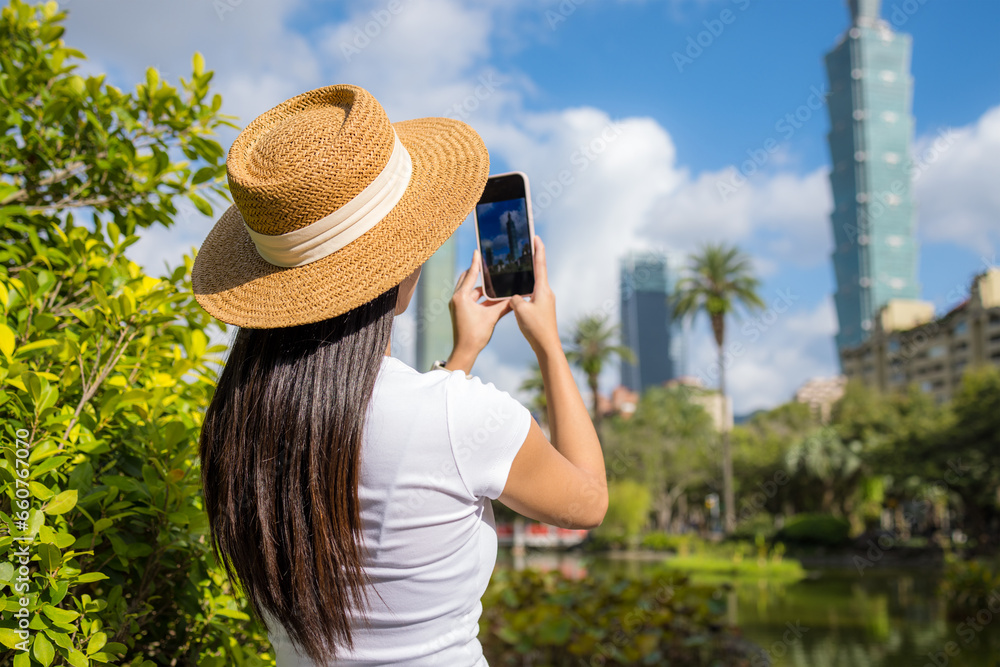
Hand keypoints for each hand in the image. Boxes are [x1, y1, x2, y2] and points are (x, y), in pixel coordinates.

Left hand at [446, 248, 512, 370]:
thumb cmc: (476, 335)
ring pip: (469, 289)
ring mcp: (457, 304)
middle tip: (487, 264)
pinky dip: (479, 296)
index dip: (476, 263)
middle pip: (466, 279)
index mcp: (462, 297)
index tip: (478, 251)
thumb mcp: (492, 317)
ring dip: (480, 286)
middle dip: (476, 272)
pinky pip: (469, 297)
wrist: (465, 351)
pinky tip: (490, 296)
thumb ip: (503, 305)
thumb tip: (516, 297)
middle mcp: (456, 298)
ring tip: (492, 280)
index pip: (470, 275)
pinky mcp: (459, 310)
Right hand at [509, 236, 559, 355]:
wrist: (546, 346)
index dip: (538, 250)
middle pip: (539, 272)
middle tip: (526, 247)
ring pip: (534, 285)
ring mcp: (546, 301)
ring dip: (528, 277)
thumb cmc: (535, 328)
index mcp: (543, 290)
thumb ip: (515, 298)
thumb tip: (516, 297)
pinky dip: (525, 291)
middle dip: (532, 260)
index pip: (541, 264)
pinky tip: (517, 293)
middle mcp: (546, 293)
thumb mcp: (520, 310)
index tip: (536, 237)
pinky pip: (532, 295)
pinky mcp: (543, 309)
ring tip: (519, 269)